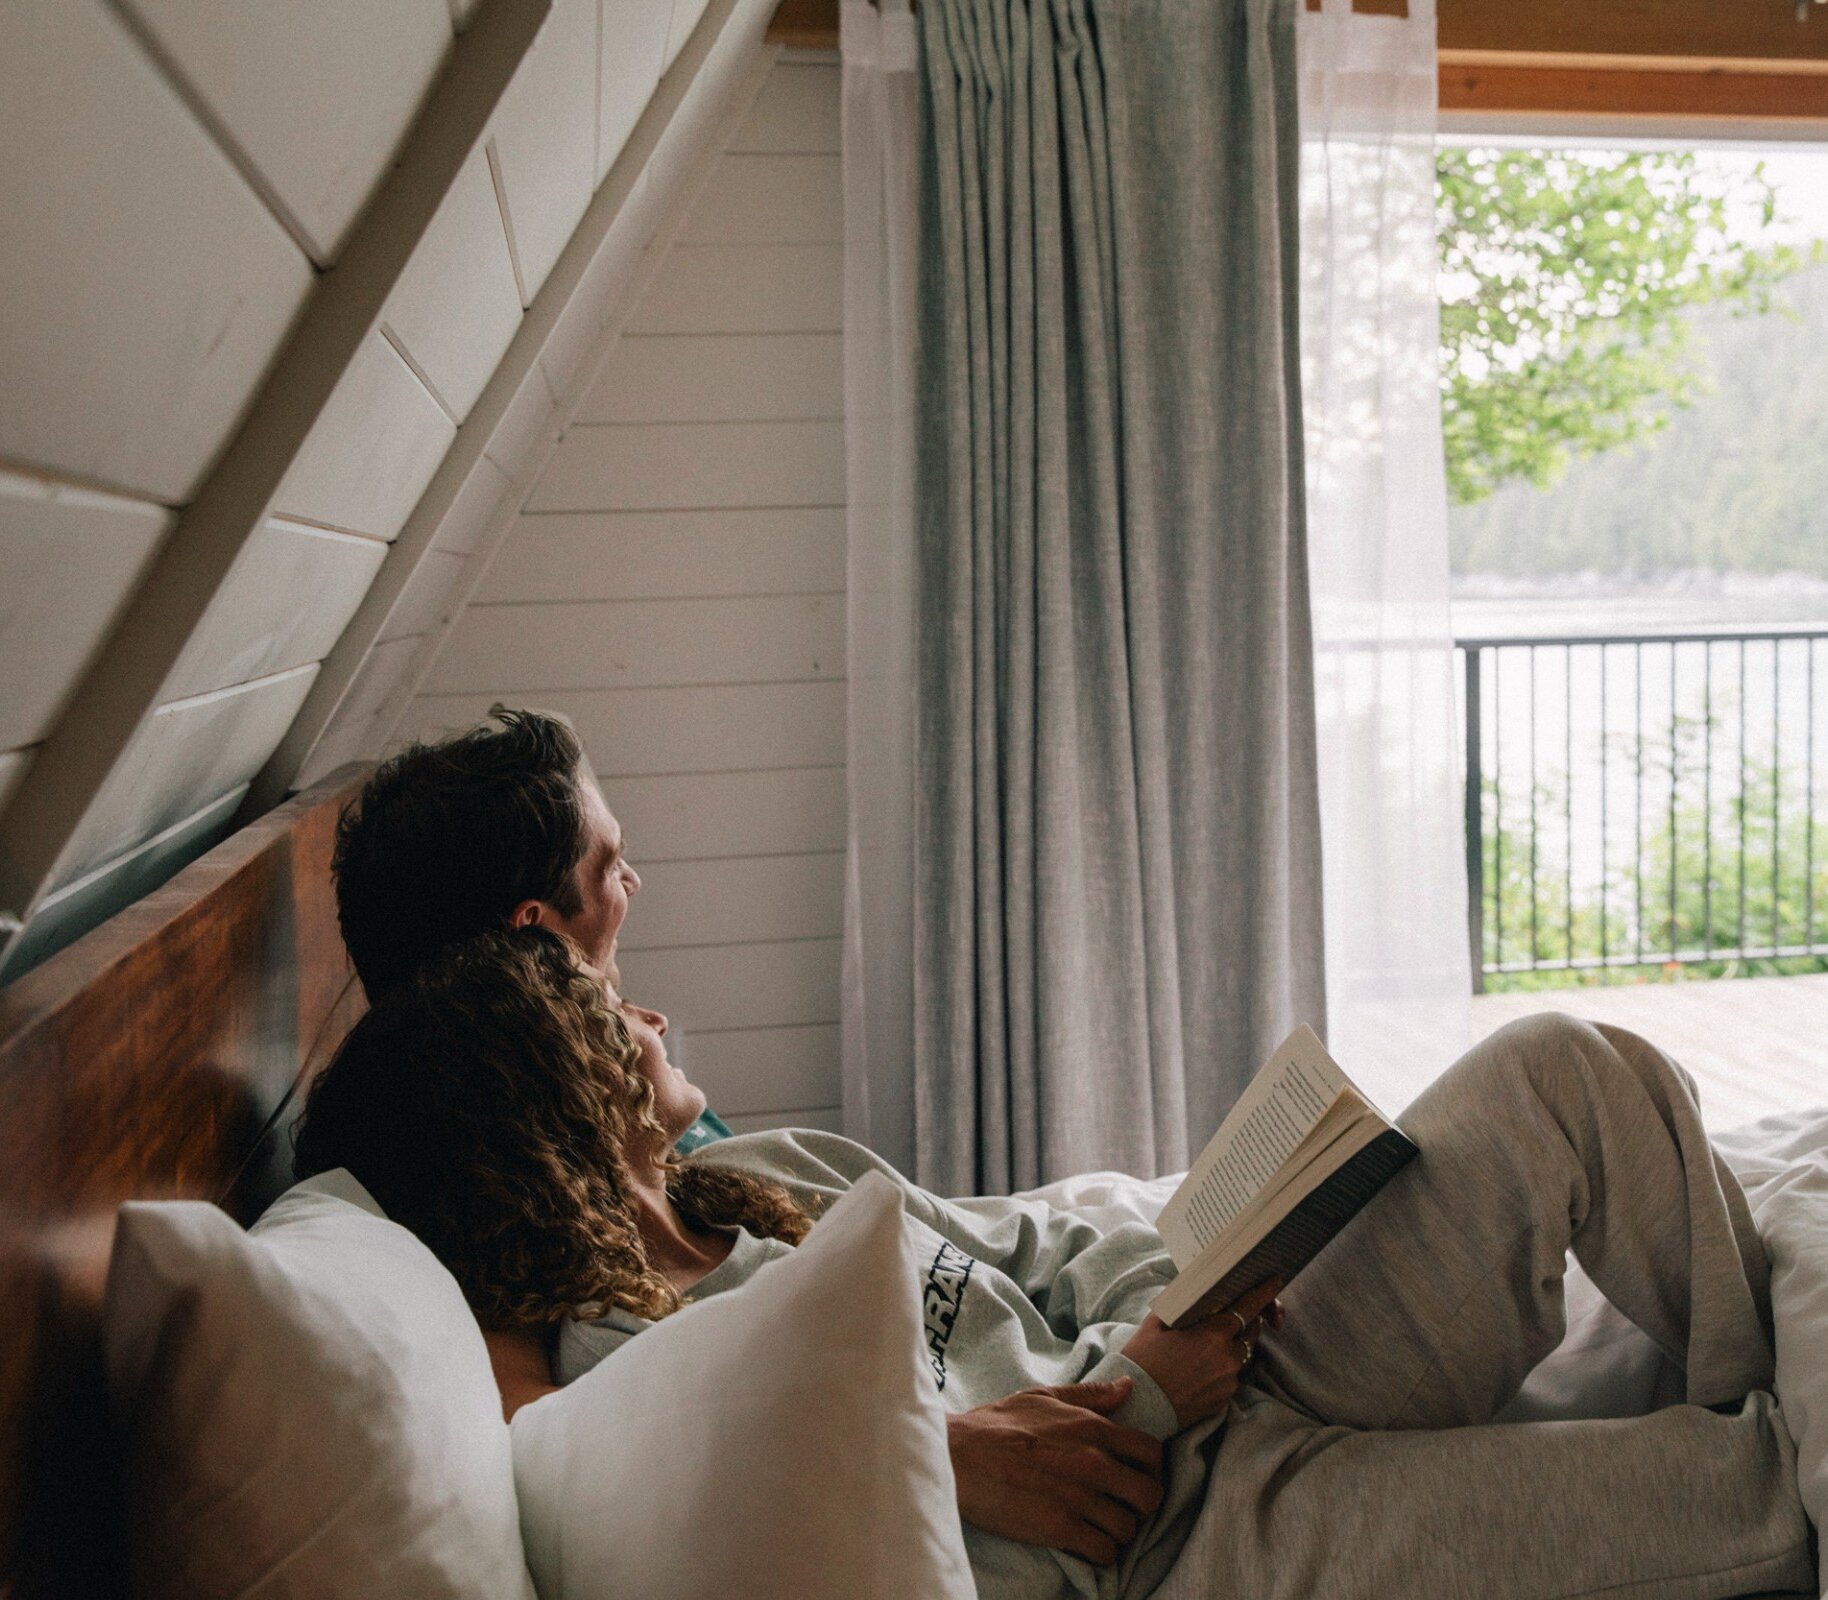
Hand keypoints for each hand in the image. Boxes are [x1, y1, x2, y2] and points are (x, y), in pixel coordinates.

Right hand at [948, 1380, 1165, 1565]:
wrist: (957, 1456)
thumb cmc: (996, 1425)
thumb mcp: (1043, 1397)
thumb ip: (1090, 1395)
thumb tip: (1127, 1387)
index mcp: (1093, 1429)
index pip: (1152, 1453)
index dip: (1150, 1468)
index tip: (1133, 1475)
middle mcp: (1094, 1463)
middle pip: (1151, 1496)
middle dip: (1140, 1505)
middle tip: (1120, 1506)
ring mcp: (1080, 1498)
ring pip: (1128, 1529)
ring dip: (1117, 1531)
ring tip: (1098, 1526)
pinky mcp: (1060, 1528)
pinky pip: (1104, 1553)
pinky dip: (1098, 1553)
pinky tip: (1082, 1542)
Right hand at [1122, 1276, 1283, 1429]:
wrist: (1137, 1405)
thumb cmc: (1143, 1360)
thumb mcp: (1157, 1323)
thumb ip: (1181, 1306)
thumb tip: (1192, 1294)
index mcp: (1213, 1333)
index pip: (1249, 1307)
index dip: (1265, 1292)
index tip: (1276, 1280)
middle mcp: (1228, 1357)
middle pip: (1250, 1332)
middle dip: (1244, 1321)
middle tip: (1228, 1316)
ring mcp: (1228, 1381)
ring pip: (1240, 1355)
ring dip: (1230, 1347)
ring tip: (1203, 1348)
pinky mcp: (1224, 1400)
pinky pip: (1230, 1377)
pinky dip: (1221, 1369)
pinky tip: (1198, 1370)